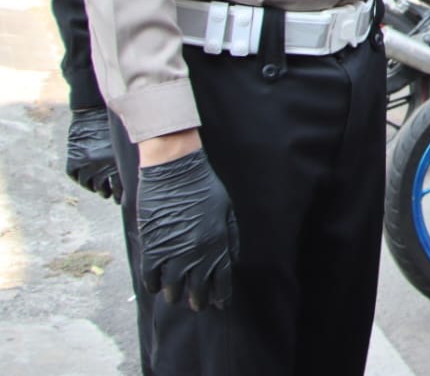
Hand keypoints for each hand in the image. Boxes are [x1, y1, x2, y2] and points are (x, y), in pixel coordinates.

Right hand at [66, 107, 121, 203]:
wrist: (94, 110)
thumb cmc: (116, 123)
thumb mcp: (127, 141)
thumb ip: (130, 157)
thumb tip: (141, 171)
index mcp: (118, 160)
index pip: (120, 186)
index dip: (121, 195)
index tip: (124, 198)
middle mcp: (101, 164)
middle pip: (103, 188)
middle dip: (108, 193)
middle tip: (111, 195)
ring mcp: (86, 162)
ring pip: (88, 184)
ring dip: (94, 188)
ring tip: (100, 190)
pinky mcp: (74, 158)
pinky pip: (74, 175)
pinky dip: (79, 179)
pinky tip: (86, 181)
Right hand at [136, 149, 236, 310]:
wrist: (175, 171)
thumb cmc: (204, 187)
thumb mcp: (227, 210)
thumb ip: (230, 237)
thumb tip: (231, 259)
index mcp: (218, 242)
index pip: (222, 279)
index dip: (221, 294)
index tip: (220, 303)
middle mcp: (196, 252)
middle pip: (198, 287)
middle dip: (199, 300)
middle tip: (198, 305)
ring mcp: (173, 250)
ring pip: (174, 286)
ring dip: (176, 294)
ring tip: (176, 297)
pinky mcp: (152, 246)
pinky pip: (151, 275)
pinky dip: (154, 284)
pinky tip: (157, 286)